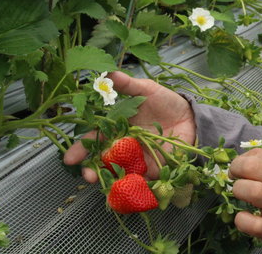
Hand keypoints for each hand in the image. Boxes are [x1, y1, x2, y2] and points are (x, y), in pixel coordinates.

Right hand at [63, 71, 195, 181]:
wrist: (191, 117)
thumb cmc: (167, 102)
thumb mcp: (146, 89)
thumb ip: (127, 85)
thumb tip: (108, 74)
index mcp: (119, 127)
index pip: (96, 139)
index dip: (82, 148)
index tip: (70, 158)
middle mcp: (125, 145)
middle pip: (103, 160)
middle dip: (92, 169)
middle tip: (86, 175)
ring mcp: (138, 159)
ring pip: (119, 172)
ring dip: (109, 179)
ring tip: (104, 183)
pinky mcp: (153, 169)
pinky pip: (140, 180)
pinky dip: (133, 185)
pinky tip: (127, 188)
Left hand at [229, 149, 261, 252]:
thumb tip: (249, 160)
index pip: (259, 154)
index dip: (243, 159)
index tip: (241, 167)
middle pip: (251, 167)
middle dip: (235, 169)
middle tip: (235, 176)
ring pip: (250, 190)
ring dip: (238, 190)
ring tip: (241, 194)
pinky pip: (250, 222)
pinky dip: (241, 219)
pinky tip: (244, 216)